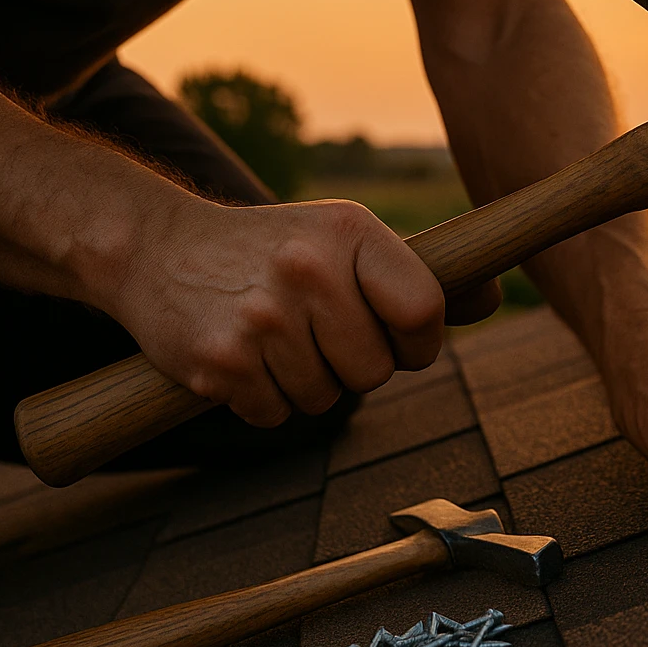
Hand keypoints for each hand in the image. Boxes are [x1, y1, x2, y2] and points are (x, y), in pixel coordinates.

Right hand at [106, 197, 444, 425]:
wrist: (154, 246)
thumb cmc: (272, 248)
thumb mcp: (344, 239)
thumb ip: (417, 276)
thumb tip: (493, 297)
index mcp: (349, 232)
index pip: (423, 310)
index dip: (418, 340)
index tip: (397, 336)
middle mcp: (306, 269)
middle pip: (374, 371)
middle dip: (354, 365)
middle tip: (317, 333)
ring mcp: (260, 319)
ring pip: (326, 399)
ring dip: (306, 383)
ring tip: (275, 338)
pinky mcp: (219, 363)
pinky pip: (276, 414)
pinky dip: (264, 398)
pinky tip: (244, 356)